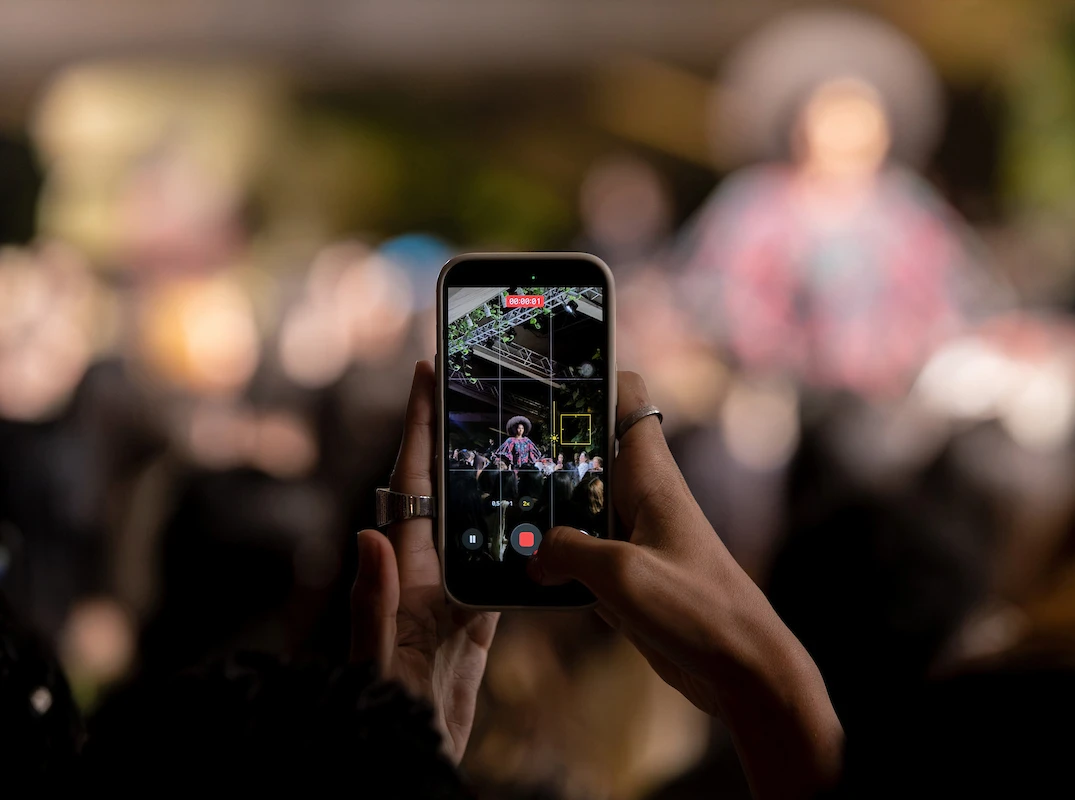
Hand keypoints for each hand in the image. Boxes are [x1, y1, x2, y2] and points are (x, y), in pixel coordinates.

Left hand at [350, 360, 499, 763]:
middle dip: (457, 434)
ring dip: (491, 476)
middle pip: (445, 486)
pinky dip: (516, 539)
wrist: (408, 757)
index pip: (413, 482)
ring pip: (475, 519)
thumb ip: (373, 603)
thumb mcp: (377, 659)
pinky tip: (538, 522)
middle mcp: (426, 572)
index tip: (428, 373)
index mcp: (403, 569)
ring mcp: (453, 595)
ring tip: (517, 434)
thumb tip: (368, 537)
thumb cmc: (384, 710)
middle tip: (479, 385)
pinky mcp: (477, 623)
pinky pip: (499, 568)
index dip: (419, 427)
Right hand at [528, 371, 841, 797]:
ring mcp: (635, 537)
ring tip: (492, 508)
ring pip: (579, 507)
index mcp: (651, 477)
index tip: (546, 374)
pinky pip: (582, 555)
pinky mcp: (629, 576)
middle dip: (548, 449)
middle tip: (496, 448)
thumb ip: (569, 553)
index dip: (592, 376)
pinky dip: (554, 559)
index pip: (627, 398)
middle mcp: (642, 498)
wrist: (742, 670)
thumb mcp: (623, 576)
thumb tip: (534, 553)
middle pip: (589, 454)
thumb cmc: (699, 611)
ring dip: (544, 511)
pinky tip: (518, 570)